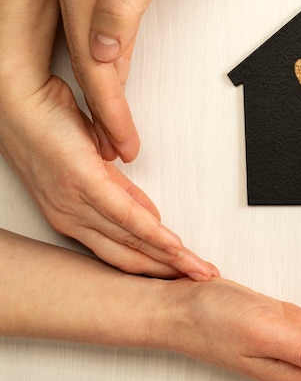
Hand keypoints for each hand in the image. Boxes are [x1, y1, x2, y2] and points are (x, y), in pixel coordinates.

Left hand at [0, 73, 217, 279]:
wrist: (20, 101)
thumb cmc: (48, 128)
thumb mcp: (92, 167)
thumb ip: (121, 193)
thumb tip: (149, 213)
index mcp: (73, 217)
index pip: (121, 252)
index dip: (154, 266)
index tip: (181, 273)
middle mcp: (72, 220)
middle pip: (129, 258)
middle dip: (168, 273)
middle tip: (200, 279)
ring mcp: (76, 205)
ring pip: (131, 244)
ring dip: (169, 260)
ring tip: (197, 269)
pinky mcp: (84, 185)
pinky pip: (126, 217)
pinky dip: (154, 234)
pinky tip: (173, 245)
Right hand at [55, 0, 231, 162]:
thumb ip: (122, 7)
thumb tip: (102, 52)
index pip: (94, 65)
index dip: (109, 109)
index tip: (123, 142)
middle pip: (90, 66)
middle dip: (104, 114)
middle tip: (120, 150)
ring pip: (96, 56)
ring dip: (107, 97)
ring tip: (116, 132)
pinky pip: (107, 38)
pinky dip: (114, 68)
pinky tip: (117, 83)